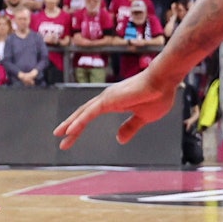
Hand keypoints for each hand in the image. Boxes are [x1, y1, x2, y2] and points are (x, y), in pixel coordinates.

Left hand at [55, 70, 174, 148]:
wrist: (164, 82)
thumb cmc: (157, 95)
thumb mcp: (143, 118)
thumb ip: (130, 127)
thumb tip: (119, 139)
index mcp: (113, 103)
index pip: (90, 115)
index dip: (79, 126)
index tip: (70, 136)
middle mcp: (106, 99)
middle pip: (83, 113)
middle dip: (70, 125)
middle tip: (58, 135)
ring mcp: (107, 98)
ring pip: (84, 113)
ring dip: (71, 124)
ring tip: (59, 134)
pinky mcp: (109, 100)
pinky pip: (90, 113)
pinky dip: (80, 121)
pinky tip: (71, 130)